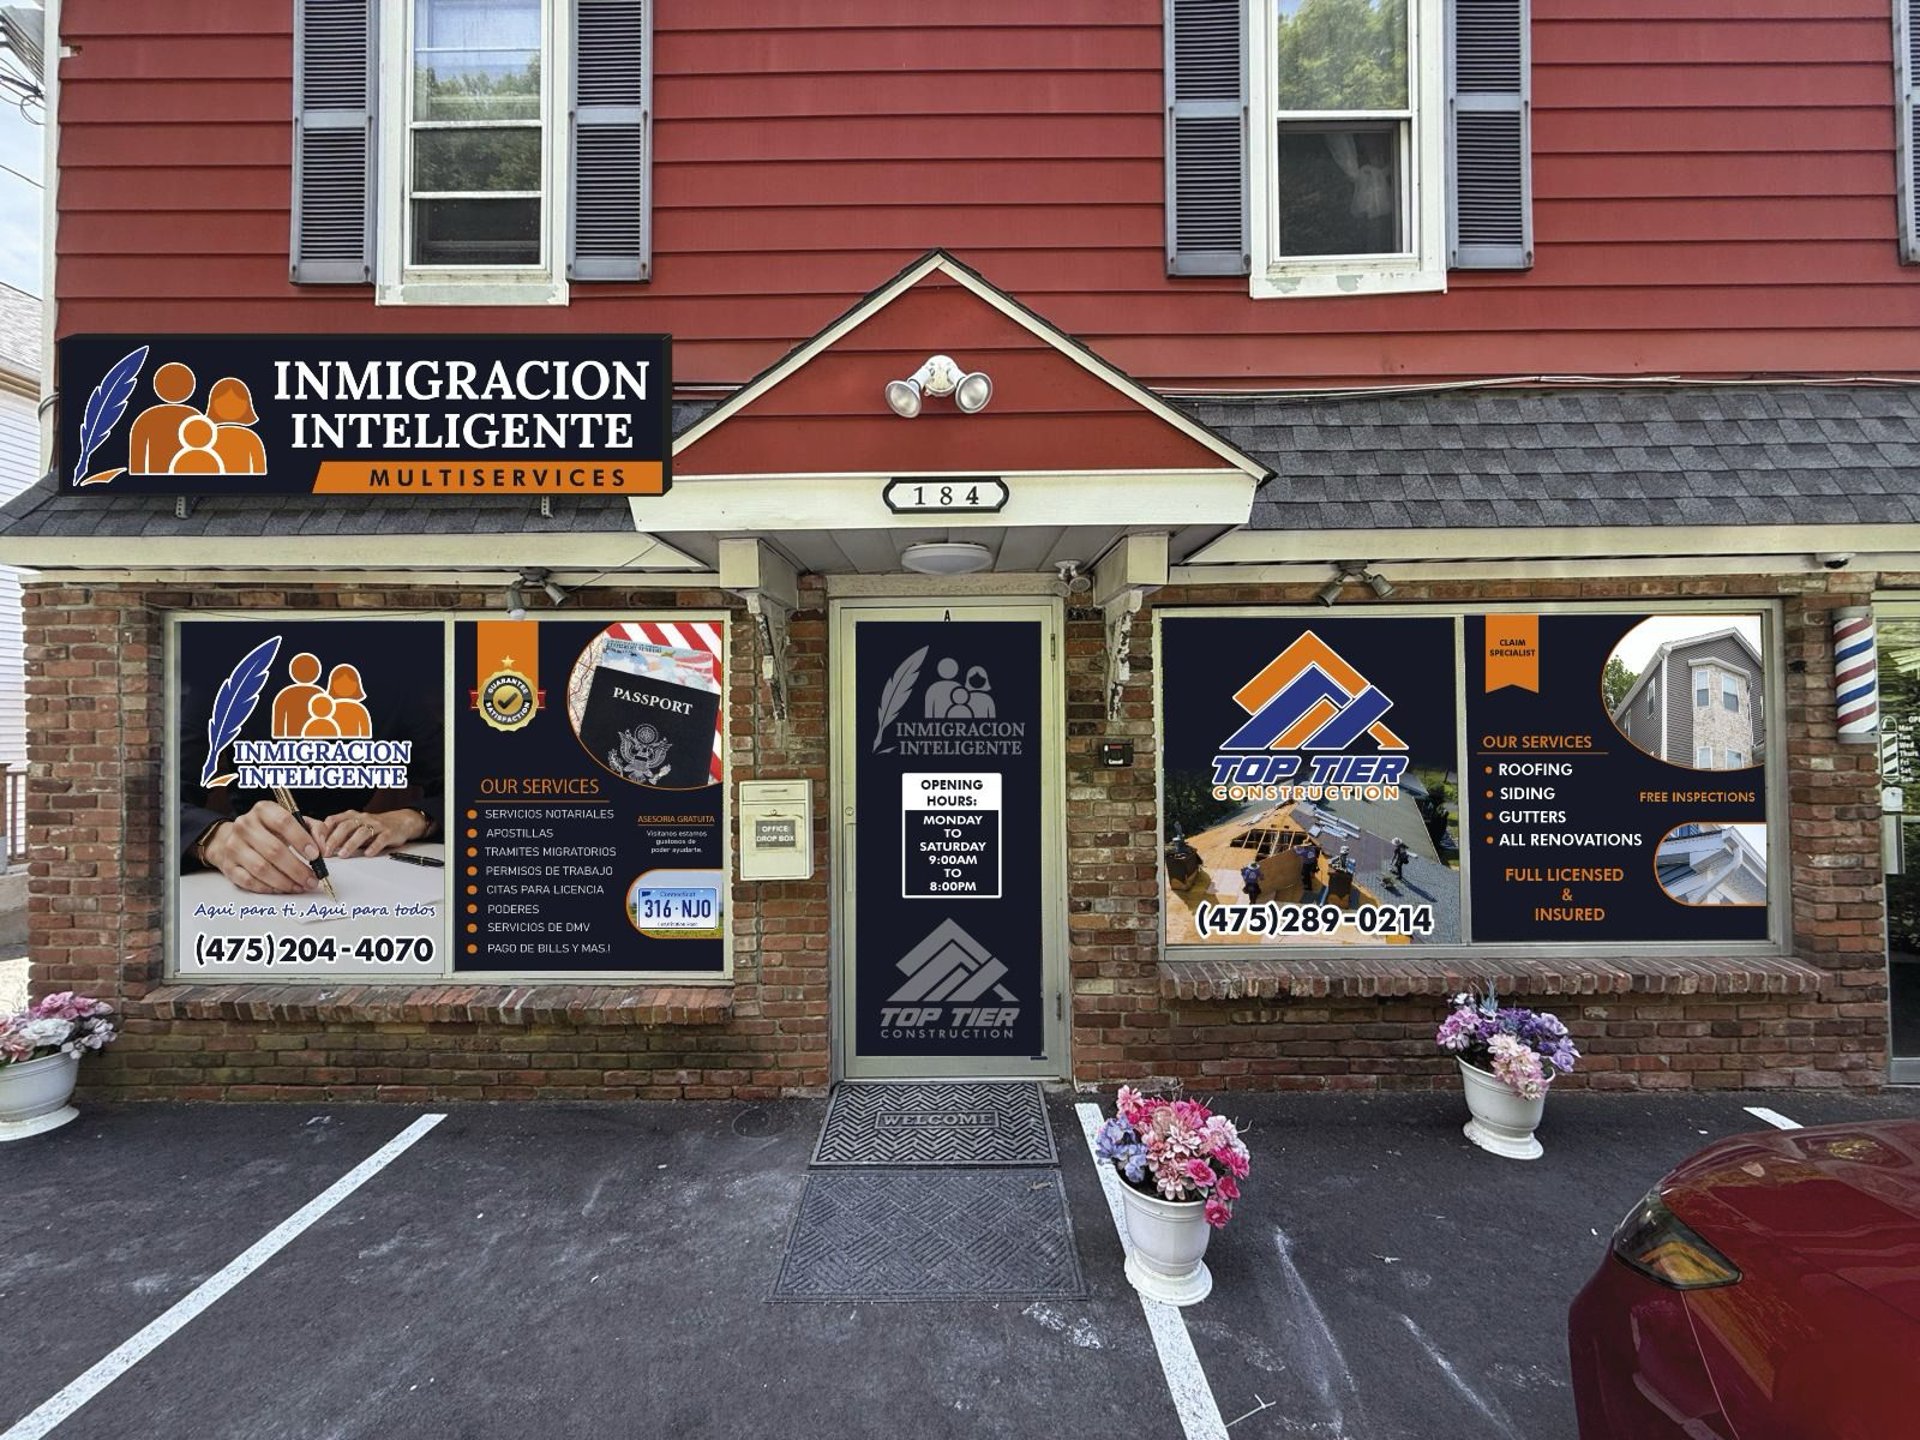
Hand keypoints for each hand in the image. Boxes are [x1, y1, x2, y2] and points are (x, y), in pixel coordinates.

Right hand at [202, 803, 321, 893]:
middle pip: (274, 850)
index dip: (301, 840)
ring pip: (261, 868)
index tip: (316, 855)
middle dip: (297, 869)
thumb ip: (315, 830)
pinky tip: (282, 889)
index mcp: (263, 810)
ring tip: (301, 886)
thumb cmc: (271, 831)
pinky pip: (249, 881)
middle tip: (312, 879)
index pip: (283, 822)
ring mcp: (234, 846)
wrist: (234, 838)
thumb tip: (323, 849)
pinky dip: (268, 888)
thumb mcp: (294, 822)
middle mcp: (245, 825)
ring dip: (285, 881)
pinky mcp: (228, 866)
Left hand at [315, 808, 427, 858]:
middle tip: (327, 852)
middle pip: (346, 826)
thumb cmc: (373, 826)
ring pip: (362, 832)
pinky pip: (381, 839)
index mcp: (351, 816)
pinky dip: (374, 846)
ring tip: (343, 854)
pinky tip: (368, 854)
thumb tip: (319, 846)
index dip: (323, 831)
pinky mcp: (389, 833)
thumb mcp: (354, 826)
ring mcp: (376, 825)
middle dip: (334, 839)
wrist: (400, 821)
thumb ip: (339, 834)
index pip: (333, 820)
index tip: (315, 843)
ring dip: (351, 844)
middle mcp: (363, 818)